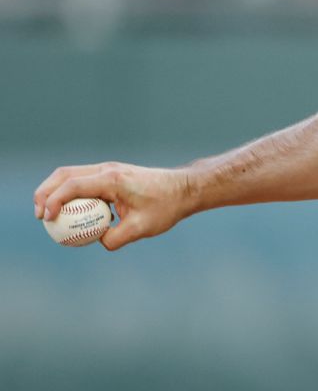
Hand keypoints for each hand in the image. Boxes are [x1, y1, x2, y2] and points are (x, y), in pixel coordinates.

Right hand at [34, 163, 196, 250]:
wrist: (184, 189)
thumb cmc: (166, 206)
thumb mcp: (142, 228)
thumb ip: (116, 238)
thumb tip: (97, 241)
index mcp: (113, 179)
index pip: (73, 185)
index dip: (53, 201)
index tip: (46, 219)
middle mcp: (107, 169)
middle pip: (64, 174)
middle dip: (45, 193)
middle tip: (39, 216)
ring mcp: (108, 169)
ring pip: (71, 174)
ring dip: (54, 191)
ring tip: (47, 214)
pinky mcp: (111, 175)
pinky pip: (83, 180)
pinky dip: (69, 192)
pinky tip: (69, 212)